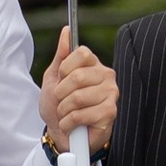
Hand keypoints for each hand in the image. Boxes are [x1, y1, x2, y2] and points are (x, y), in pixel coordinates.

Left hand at [41, 30, 118, 154]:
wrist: (60, 133)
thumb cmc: (58, 105)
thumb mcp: (54, 78)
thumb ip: (61, 55)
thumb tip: (66, 31)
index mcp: (93, 64)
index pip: (82, 52)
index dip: (65, 67)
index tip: (61, 79)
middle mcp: (106, 76)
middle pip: (77, 76)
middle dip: (61, 93)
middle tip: (61, 101)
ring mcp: (110, 94)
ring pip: (77, 97)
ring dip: (63, 110)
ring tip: (66, 114)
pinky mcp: (110, 113)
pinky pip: (81, 114)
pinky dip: (69, 122)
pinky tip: (71, 125)